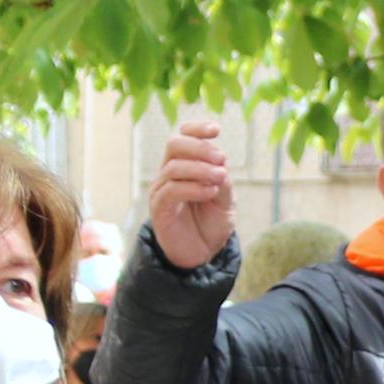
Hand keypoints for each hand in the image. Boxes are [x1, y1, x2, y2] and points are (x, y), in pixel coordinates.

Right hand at [151, 112, 235, 272]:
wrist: (202, 254)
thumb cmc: (211, 224)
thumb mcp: (225, 200)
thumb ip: (222, 181)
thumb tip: (220, 162)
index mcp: (184, 165)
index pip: (182, 136)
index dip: (196, 129)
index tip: (216, 130)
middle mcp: (168, 173)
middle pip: (174, 144)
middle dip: (200, 148)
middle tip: (222, 160)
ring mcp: (161, 190)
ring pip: (173, 167)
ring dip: (201, 169)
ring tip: (220, 178)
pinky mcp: (159, 208)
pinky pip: (171, 190)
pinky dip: (193, 188)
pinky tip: (209, 192)